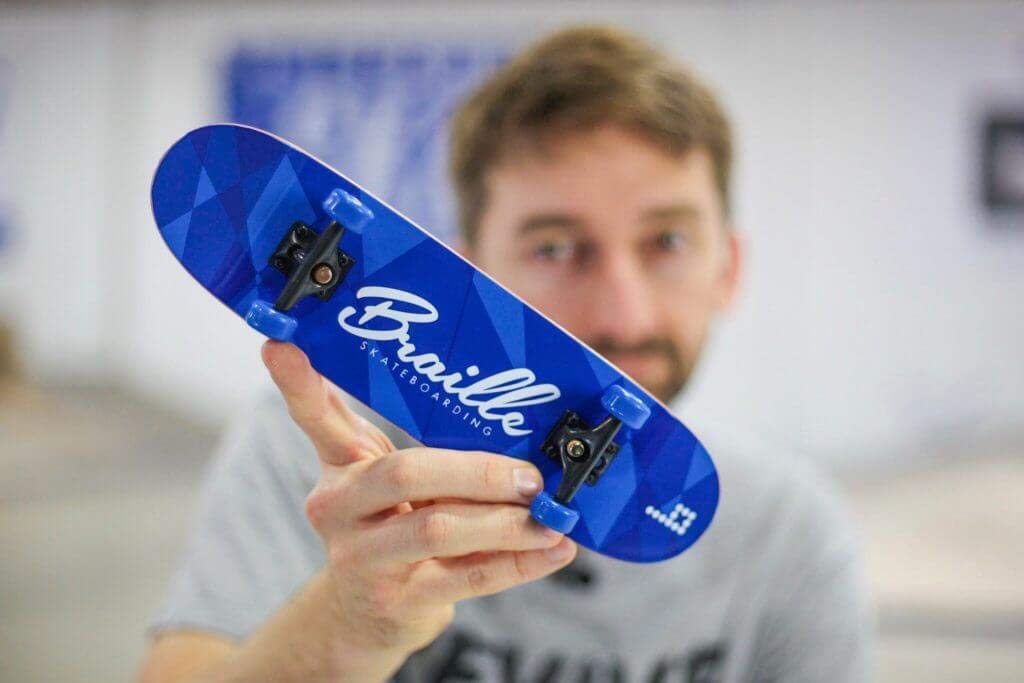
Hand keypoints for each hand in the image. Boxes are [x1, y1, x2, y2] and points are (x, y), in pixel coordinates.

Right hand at [262, 341, 575, 659]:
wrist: (369, 612)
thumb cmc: (391, 524)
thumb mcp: (387, 478)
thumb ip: (418, 442)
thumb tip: (499, 401)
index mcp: (338, 467)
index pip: (316, 417)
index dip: (300, 383)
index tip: (281, 343)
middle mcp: (338, 508)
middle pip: (405, 472)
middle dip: (479, 471)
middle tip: (532, 476)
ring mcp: (363, 558)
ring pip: (439, 529)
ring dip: (508, 521)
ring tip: (553, 515)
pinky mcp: (398, 600)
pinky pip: (468, 577)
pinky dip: (521, 563)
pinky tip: (556, 550)